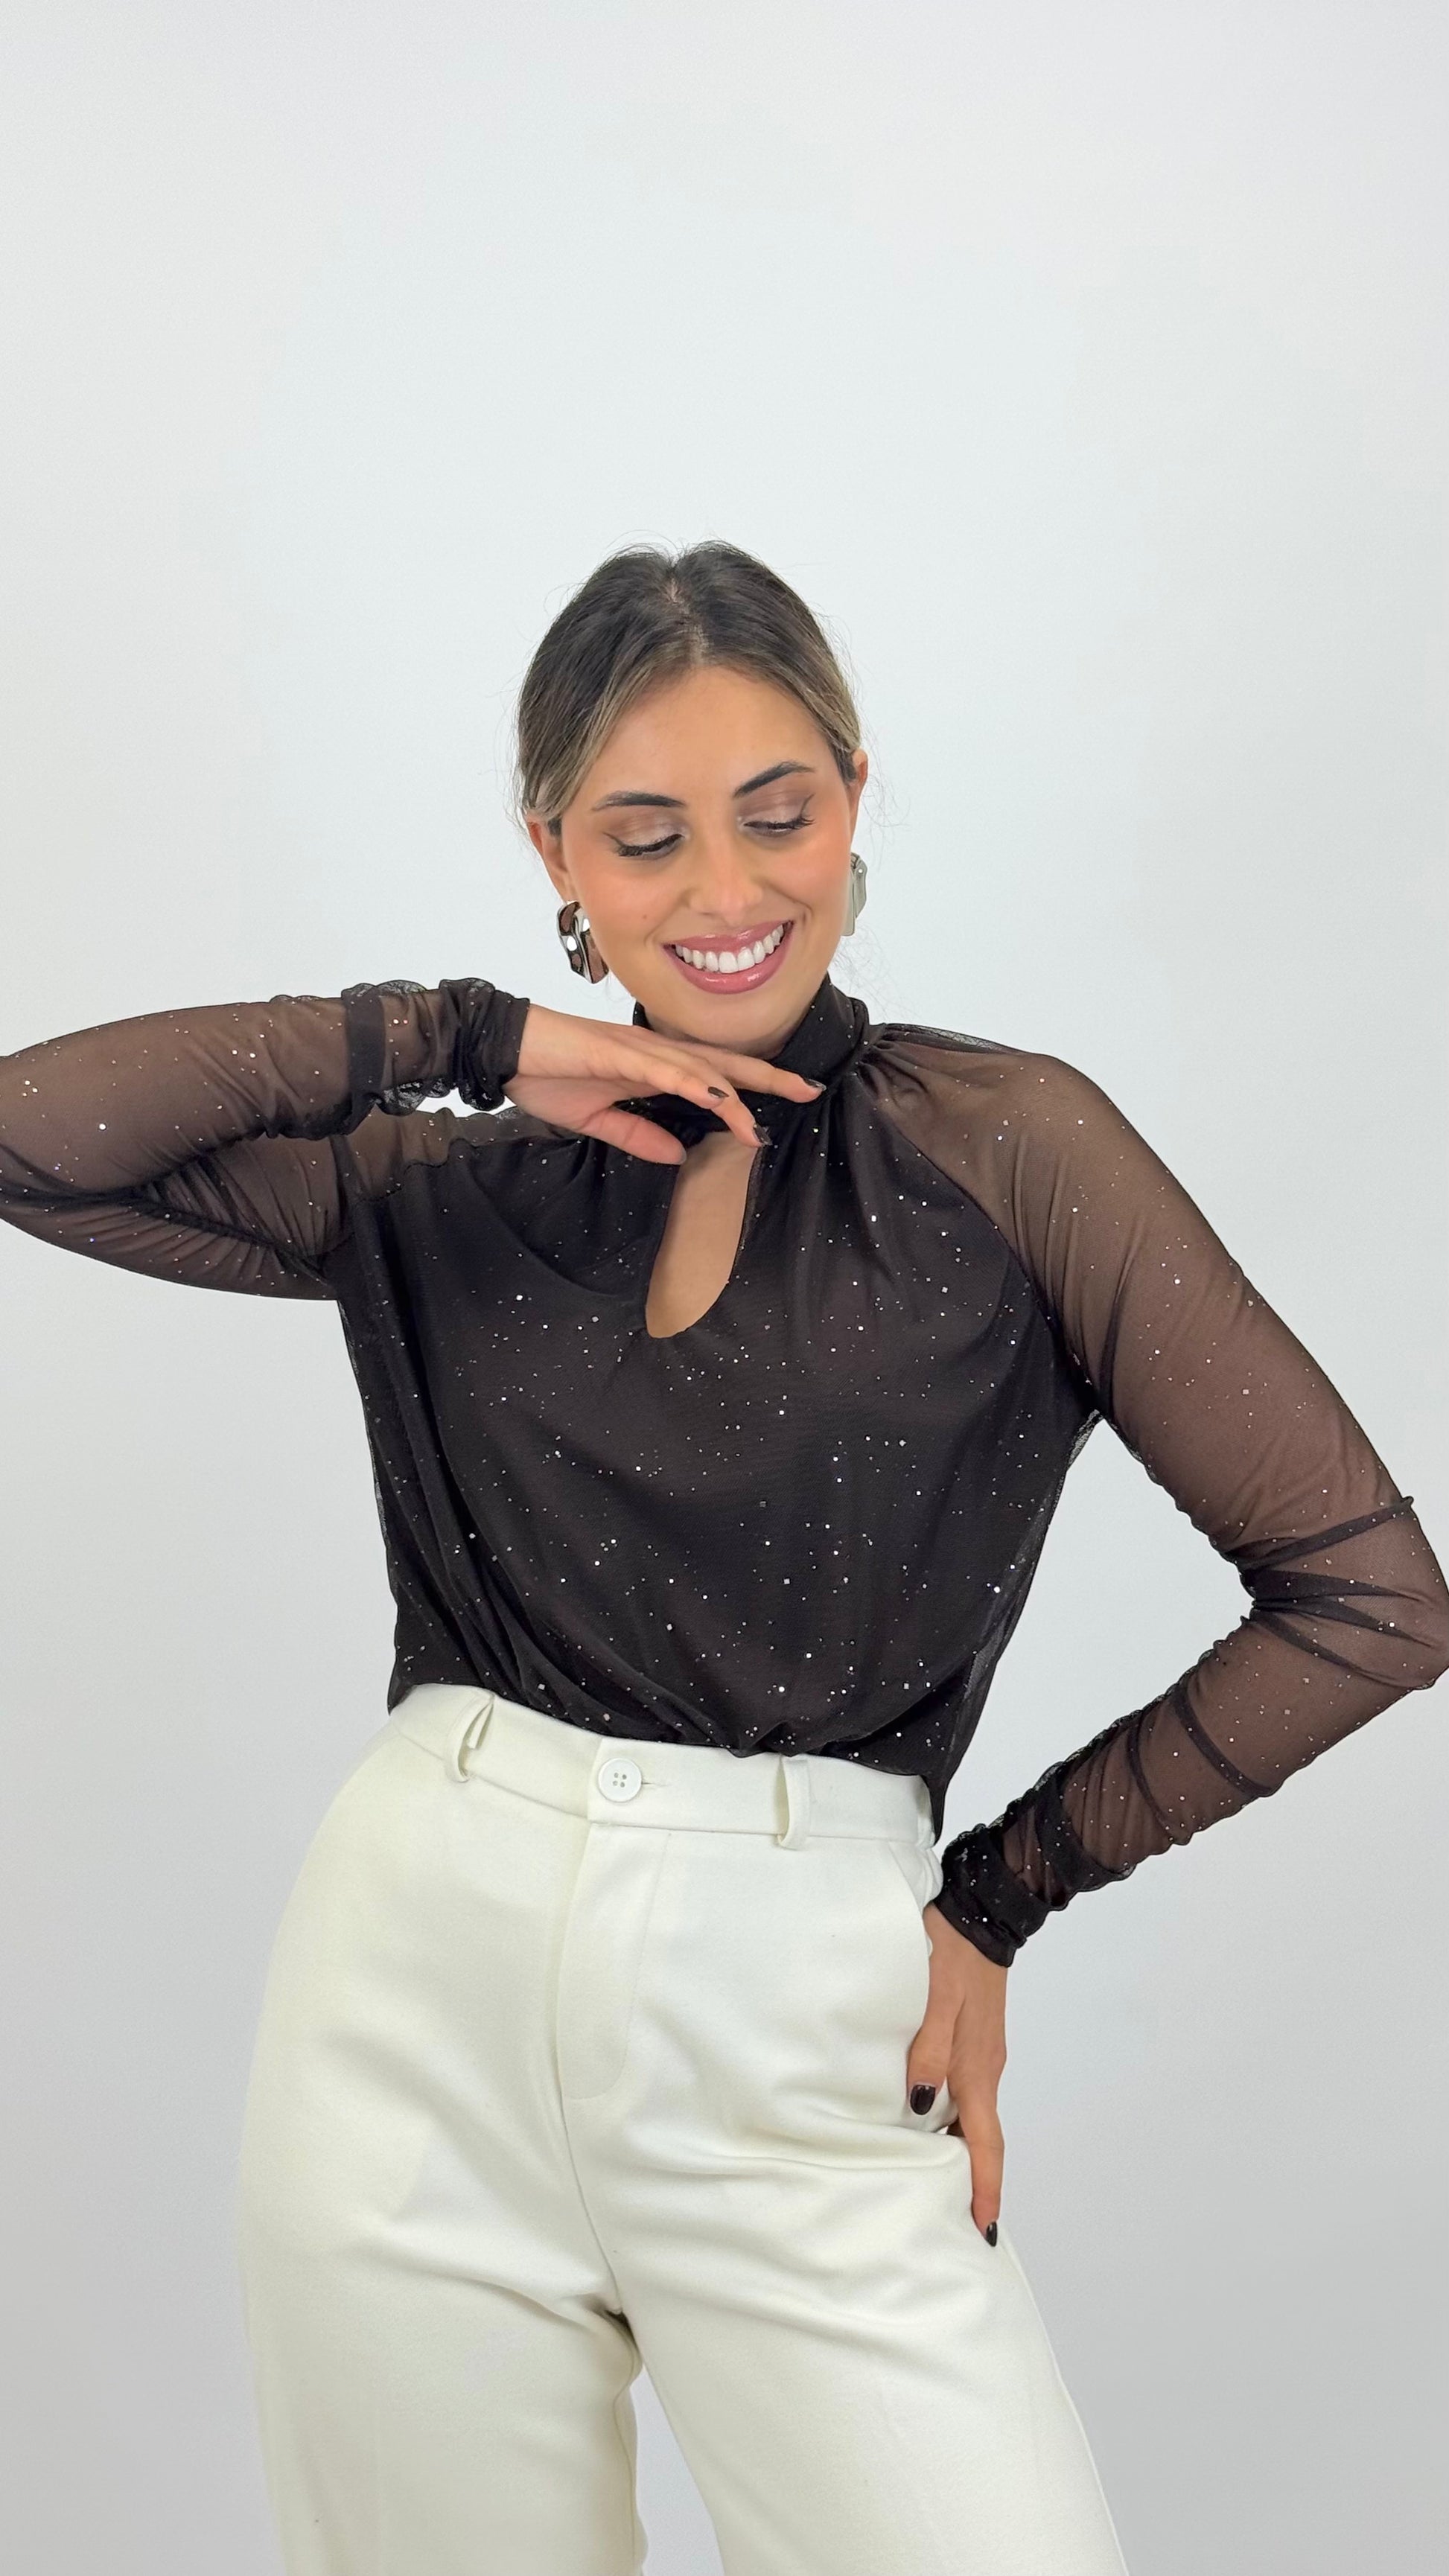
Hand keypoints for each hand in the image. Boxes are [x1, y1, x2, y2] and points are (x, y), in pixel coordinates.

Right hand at [506, 1001, 824, 1162]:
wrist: (503, 1049)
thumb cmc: (546, 1077)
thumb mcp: (597, 1119)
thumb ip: (639, 1135)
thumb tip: (679, 1157)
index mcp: (651, 1065)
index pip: (714, 1073)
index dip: (752, 1085)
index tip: (790, 1099)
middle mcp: (653, 1051)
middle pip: (723, 1062)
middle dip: (768, 1077)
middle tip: (809, 1090)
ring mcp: (636, 1048)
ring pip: (698, 1067)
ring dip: (733, 1092)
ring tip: (761, 1119)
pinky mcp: (615, 1051)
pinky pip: (660, 1067)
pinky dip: (691, 1080)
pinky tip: (715, 1095)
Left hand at [907, 1903, 1008, 2240]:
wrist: (979, 1913)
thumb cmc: (951, 1954)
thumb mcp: (935, 1999)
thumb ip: (927, 2051)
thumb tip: (918, 2106)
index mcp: (977, 2069)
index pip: (985, 2144)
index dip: (985, 2188)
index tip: (984, 2229)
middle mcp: (985, 2069)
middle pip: (982, 2138)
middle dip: (974, 2181)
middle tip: (956, 2219)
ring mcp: (982, 2054)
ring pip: (972, 2115)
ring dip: (961, 2151)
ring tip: (937, 2181)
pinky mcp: (974, 2039)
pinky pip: (967, 2092)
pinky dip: (954, 2118)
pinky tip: (929, 2120)